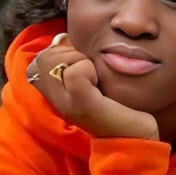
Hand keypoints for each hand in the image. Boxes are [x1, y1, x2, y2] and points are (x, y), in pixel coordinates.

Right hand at [26, 33, 159, 139]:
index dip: (59, 54)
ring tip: (96, 78)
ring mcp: (67, 106)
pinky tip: (100, 85)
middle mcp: (57, 101)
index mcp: (57, 94)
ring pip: (55, 61)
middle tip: (92, 71)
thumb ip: (75, 58)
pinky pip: (75, 73)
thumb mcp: (94, 76)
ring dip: (80, 60)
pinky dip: (89, 70)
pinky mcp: (83, 107)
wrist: (137, 136)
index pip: (38, 61)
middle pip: (44, 58)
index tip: (84, 65)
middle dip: (70, 53)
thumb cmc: (120, 104)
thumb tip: (60, 38)